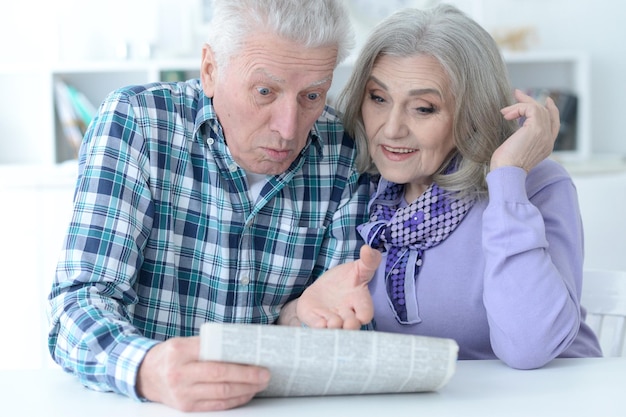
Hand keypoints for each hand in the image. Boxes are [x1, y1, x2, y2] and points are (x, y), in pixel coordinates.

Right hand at [136, 336, 269, 411]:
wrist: (145, 375)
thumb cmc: (171, 355)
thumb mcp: (184, 342)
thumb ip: (209, 344)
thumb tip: (242, 347)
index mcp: (181, 351)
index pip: (215, 355)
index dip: (239, 361)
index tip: (258, 360)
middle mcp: (179, 373)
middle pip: (220, 377)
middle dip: (247, 377)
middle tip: (265, 374)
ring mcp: (182, 393)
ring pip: (220, 393)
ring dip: (245, 390)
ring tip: (260, 384)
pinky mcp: (186, 407)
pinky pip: (216, 405)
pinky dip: (234, 400)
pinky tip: (246, 394)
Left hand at [295, 245, 381, 329]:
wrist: (325, 288)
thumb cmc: (346, 280)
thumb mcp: (358, 268)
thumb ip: (368, 261)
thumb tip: (368, 249)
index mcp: (359, 302)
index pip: (366, 312)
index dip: (364, 315)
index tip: (362, 316)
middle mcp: (346, 314)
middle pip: (351, 324)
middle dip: (350, 325)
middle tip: (347, 323)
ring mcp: (331, 318)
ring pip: (334, 327)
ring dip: (334, 326)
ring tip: (332, 323)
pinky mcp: (316, 319)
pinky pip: (317, 325)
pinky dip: (319, 326)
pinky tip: (320, 323)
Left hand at [492, 89, 559, 171]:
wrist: (506, 173)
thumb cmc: (505, 167)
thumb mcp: (517, 151)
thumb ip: (522, 140)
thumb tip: (516, 131)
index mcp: (546, 146)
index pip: (554, 124)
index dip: (550, 110)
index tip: (544, 100)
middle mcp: (549, 140)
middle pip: (546, 113)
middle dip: (531, 101)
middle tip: (517, 93)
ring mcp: (544, 134)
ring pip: (538, 108)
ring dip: (519, 106)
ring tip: (504, 111)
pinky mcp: (536, 129)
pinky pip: (531, 108)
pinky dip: (517, 108)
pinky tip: (506, 115)